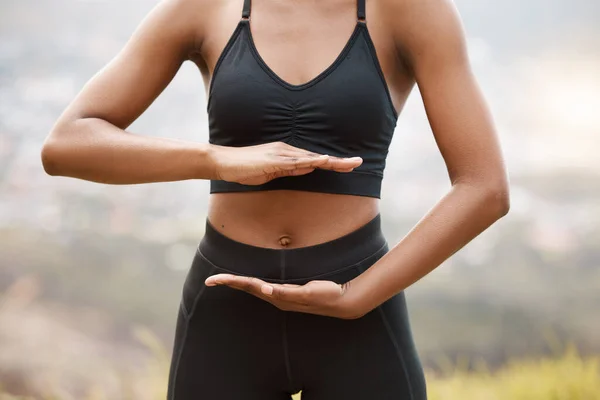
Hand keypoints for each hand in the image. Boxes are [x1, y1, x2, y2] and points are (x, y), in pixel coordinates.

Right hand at [204, 273, 365, 318]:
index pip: (249, 286)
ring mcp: (289, 298)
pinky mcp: (302, 296)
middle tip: (212, 280)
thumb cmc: (323, 291)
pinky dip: (272, 291)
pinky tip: (264, 288)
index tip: (213, 279)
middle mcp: (279, 298)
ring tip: (228, 280)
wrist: (343, 300)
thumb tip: (272, 279)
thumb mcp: (301, 286)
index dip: (231, 282)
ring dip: (245, 285)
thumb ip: (288, 283)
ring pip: (262, 290)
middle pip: (250, 288)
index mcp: (276, 294)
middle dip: (231, 283)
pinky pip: (283, 293)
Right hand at [209, 142, 362, 184]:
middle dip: (339, 161)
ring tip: (349, 164)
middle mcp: (287, 151)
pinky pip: (295, 162)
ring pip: (311, 158)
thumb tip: (309, 168)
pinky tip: (324, 161)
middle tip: (359, 163)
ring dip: (331, 161)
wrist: (223, 162)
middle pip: (318, 157)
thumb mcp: (272, 173)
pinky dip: (311, 161)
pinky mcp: (273, 160)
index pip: (315, 160)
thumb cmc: (245, 169)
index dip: (334, 163)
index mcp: (288, 154)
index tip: (350, 165)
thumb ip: (290, 170)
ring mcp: (281, 154)